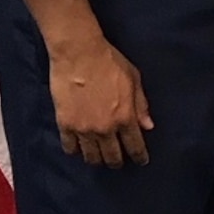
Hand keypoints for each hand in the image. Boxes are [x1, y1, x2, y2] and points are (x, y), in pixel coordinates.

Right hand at [49, 38, 154, 166]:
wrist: (78, 52)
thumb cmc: (109, 61)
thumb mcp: (133, 78)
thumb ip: (141, 104)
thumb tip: (148, 126)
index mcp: (125, 117)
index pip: (135, 146)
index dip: (139, 157)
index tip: (141, 160)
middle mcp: (106, 128)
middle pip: (112, 157)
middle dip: (117, 162)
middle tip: (117, 160)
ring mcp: (84, 129)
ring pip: (91, 157)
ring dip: (97, 159)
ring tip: (98, 156)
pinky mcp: (65, 125)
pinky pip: (70, 147)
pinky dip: (75, 150)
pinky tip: (78, 147)